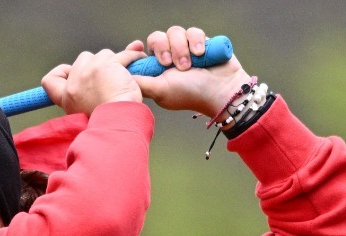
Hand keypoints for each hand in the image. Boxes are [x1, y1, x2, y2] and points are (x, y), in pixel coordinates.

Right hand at [42, 46, 147, 115]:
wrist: (119, 126)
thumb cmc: (110, 122)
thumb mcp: (90, 110)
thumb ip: (89, 91)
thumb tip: (99, 65)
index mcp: (67, 97)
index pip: (50, 80)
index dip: (61, 73)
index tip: (73, 73)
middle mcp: (74, 82)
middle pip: (83, 59)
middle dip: (99, 65)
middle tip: (112, 80)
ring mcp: (89, 71)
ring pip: (104, 54)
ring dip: (116, 62)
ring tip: (127, 76)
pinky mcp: (107, 65)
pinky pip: (124, 55)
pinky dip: (133, 55)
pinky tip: (139, 58)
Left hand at [129, 25, 250, 117]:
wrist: (222, 91)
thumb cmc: (191, 94)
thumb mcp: (160, 90)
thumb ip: (140, 82)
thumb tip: (122, 77)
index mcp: (157, 70)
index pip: (141, 53)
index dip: (137, 49)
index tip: (138, 48)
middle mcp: (170, 58)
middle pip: (156, 38)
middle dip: (163, 48)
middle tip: (169, 64)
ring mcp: (186, 49)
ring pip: (174, 32)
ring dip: (181, 47)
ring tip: (189, 65)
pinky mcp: (201, 42)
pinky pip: (192, 30)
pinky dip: (196, 41)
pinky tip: (201, 54)